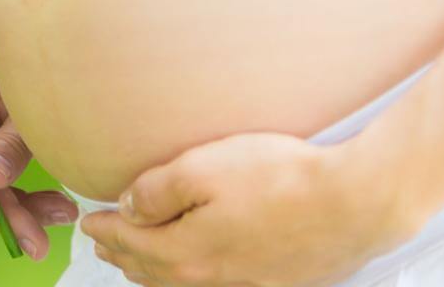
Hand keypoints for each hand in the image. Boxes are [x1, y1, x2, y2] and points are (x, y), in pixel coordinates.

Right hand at [0, 46, 77, 259]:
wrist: (62, 48)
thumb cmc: (44, 63)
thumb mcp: (30, 102)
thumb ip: (10, 140)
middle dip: (2, 208)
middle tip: (34, 242)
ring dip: (21, 209)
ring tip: (62, 217)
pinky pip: (1, 181)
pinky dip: (30, 198)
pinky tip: (61, 208)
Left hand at [80, 133, 422, 286]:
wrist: (355, 204)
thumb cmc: (284, 180)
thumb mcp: (204, 167)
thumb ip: (157, 190)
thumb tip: (127, 207)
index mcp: (186, 252)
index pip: (129, 242)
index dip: (104, 230)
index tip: (88, 221)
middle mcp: (211, 279)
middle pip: (151, 271)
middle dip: (122, 255)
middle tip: (103, 242)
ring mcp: (243, 285)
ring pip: (181, 285)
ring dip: (151, 271)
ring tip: (136, 258)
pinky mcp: (272, 283)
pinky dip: (189, 278)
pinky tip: (195, 267)